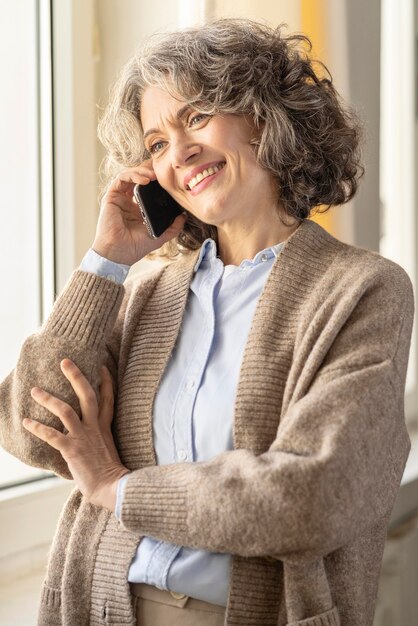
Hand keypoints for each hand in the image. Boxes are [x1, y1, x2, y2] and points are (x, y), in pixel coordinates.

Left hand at [23, 359, 129, 511]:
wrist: (113, 487)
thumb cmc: (110, 475)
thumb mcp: (107, 451)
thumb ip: (98, 441)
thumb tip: (90, 441)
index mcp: (104, 427)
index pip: (107, 399)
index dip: (105, 382)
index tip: (102, 366)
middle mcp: (94, 427)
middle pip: (87, 395)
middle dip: (76, 376)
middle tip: (65, 361)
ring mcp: (83, 437)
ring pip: (65, 410)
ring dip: (48, 399)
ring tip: (34, 390)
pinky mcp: (72, 449)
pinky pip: (52, 435)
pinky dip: (38, 427)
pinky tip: (26, 422)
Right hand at [92, 160, 186, 264]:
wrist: (120, 253)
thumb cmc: (135, 247)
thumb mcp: (160, 236)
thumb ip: (173, 227)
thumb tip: (184, 216)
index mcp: (139, 208)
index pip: (148, 188)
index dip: (157, 180)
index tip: (169, 176)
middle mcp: (128, 201)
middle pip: (139, 178)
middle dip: (151, 170)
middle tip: (162, 167)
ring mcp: (120, 198)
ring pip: (130, 175)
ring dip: (143, 171)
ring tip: (155, 175)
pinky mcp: (112, 196)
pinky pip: (122, 178)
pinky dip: (133, 175)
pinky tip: (145, 180)